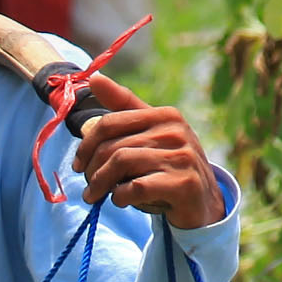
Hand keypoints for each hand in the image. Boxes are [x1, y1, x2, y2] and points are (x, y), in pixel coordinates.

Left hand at [69, 73, 228, 231]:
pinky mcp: (184, 183)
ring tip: (97, 196)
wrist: (203, 203)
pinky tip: (121, 200)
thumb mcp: (150, 134)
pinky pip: (138, 187)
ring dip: (102, 184)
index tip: (78, 165)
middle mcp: (176, 131)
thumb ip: (124, 107)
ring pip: (122, 163)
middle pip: (113, 146)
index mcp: (166, 115)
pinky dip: (121, 196)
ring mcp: (182, 157)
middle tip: (88, 188)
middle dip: (93, 170)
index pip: (110, 122)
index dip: (86, 145)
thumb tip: (94, 78)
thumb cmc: (169, 166)